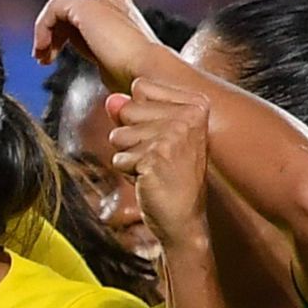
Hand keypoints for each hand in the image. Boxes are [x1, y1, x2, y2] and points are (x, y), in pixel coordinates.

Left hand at [32, 0, 162, 89]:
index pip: (84, 16)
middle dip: (53, 33)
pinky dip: (43, 28)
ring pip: (60, 6)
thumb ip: (99, 56)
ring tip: (41, 55)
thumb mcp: (112, 65)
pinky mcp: (88, 5)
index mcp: (122, 12)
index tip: (52, 58)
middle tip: (43, 57)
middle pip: (70, 9)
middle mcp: (113, 1)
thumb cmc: (137, 79)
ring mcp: (101, 0)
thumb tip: (95, 66)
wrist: (149, 74)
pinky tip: (43, 49)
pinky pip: (55, 8)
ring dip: (45, 31)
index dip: (64, 36)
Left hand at [106, 81, 209, 246]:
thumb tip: (111, 100)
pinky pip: (119, 158)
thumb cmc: (171, 177)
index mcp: (196, 104)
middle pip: (127, 109)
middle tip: (157, 158)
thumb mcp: (154, 138)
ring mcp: (174, 135)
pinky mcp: (156, 156)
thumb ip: (131, 113)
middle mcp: (189, 116)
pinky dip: (127, 173)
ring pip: (119, 134)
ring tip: (153, 170)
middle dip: (131, 137)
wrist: (184, 220)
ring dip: (129, 156)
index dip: (139, 115)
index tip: (163, 138)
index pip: (141, 86)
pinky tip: (150, 181)